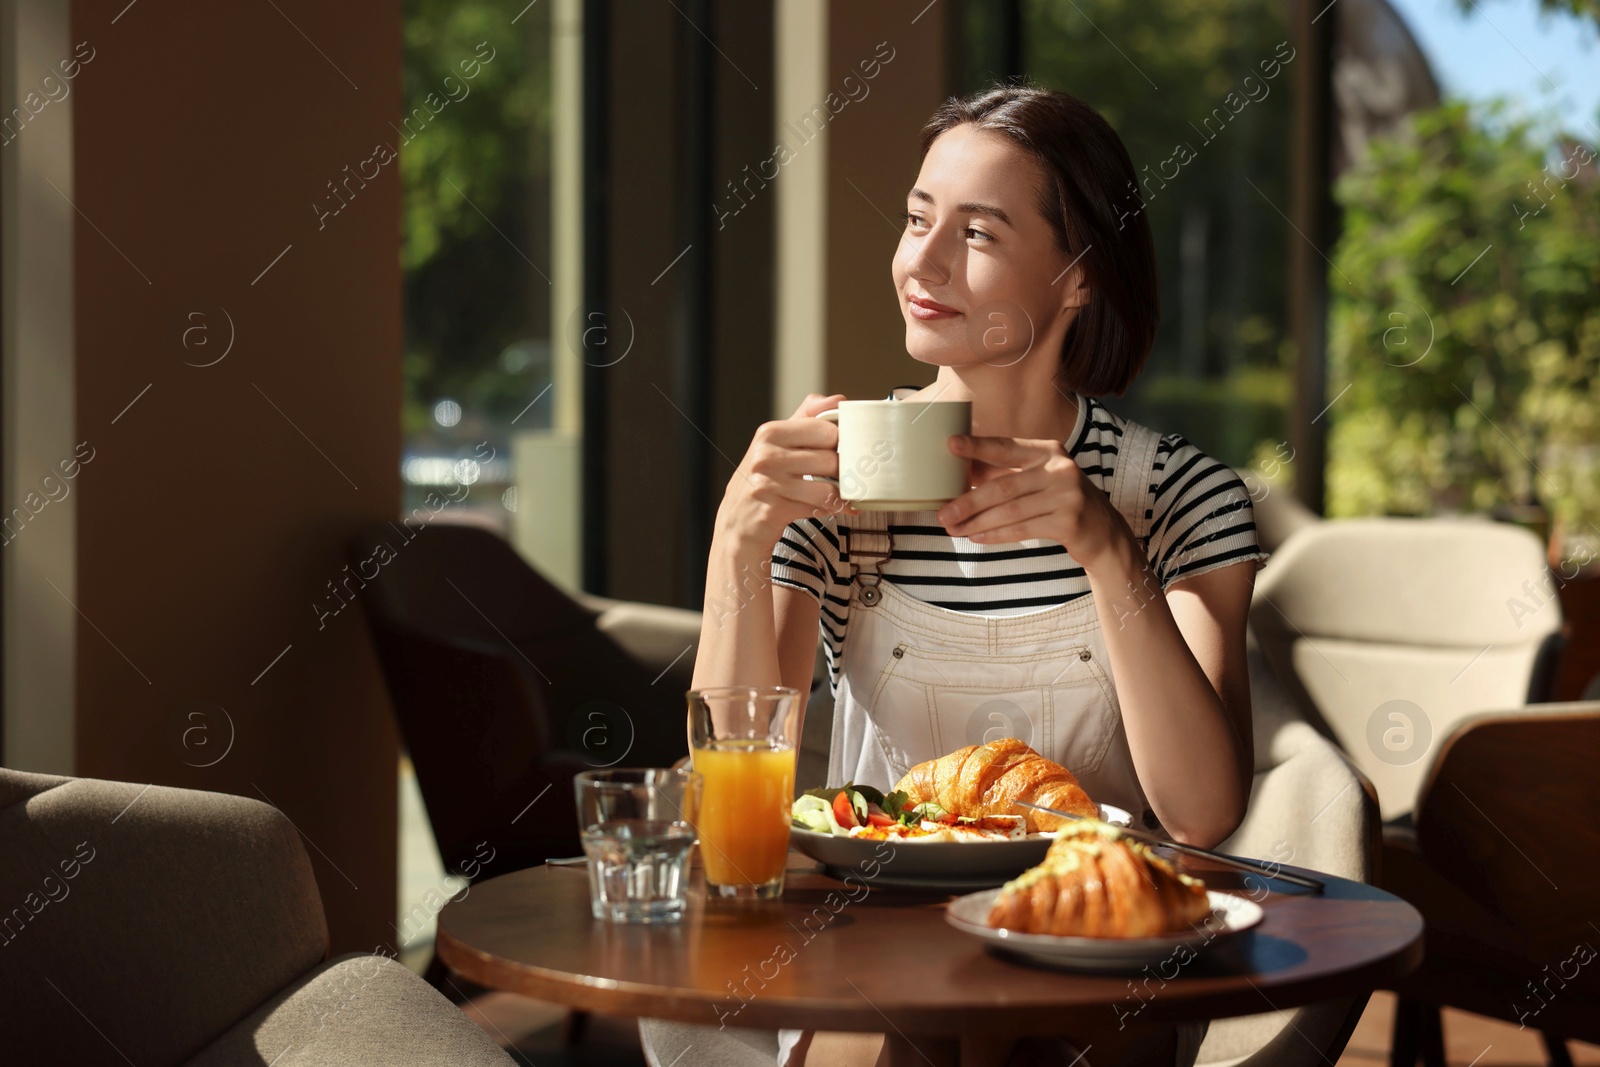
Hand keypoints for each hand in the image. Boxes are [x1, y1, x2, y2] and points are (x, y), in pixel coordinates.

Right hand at [715, 393, 857, 552]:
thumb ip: (807, 417)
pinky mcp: (775, 510)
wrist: (737, 522)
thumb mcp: (778, 443)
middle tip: (847, 475)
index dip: (842, 442)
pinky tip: (841, 508)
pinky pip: (819, 508)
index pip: (826, 430)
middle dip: (843, 471)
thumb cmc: (763, 479)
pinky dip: (836, 509)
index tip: (845, 451)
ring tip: (846, 493)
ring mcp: (769, 484)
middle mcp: (766, 456)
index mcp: (770, 433)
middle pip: (829, 459)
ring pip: (827, 487)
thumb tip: (839, 400)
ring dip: (842, 493)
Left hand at [935, 435, 1127, 569]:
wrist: (1102, 530)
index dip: (978, 446)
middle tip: (942, 512)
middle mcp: (1060, 469)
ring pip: (1010, 511)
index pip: (1006, 447)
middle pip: (1004, 486)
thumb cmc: (1060, 499)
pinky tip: (976, 537)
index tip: (951, 444)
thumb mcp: (1037, 478)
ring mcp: (1067, 496)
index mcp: (1048, 451)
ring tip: (954, 529)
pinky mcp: (1069, 522)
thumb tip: (960, 471)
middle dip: (968, 501)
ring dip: (977, 522)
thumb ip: (1005, 472)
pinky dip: (996, 535)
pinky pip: (1023, 529)